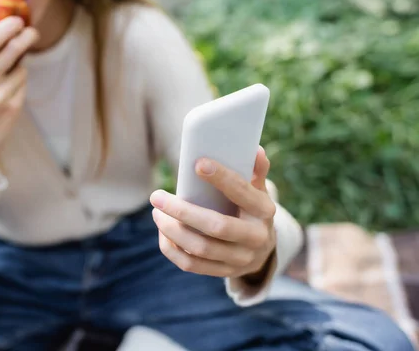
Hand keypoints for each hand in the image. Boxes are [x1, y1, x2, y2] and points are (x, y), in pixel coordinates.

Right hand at [0, 16, 39, 175]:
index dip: (7, 26)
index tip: (17, 19)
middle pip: (12, 51)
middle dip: (26, 37)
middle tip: (32, 31)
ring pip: (21, 69)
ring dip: (20, 65)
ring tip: (10, 71)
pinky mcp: (13, 108)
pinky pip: (23, 85)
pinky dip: (20, 83)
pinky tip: (10, 89)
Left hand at [149, 147, 276, 282]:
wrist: (263, 249)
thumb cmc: (252, 209)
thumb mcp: (258, 190)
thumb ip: (255, 171)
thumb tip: (255, 150)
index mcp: (264, 211)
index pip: (242, 193)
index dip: (221, 178)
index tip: (197, 164)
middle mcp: (255, 238)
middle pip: (216, 226)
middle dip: (182, 211)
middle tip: (156, 196)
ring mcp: (240, 259)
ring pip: (200, 248)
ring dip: (172, 230)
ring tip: (156, 212)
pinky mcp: (224, 271)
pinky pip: (191, 264)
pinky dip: (172, 248)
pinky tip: (162, 232)